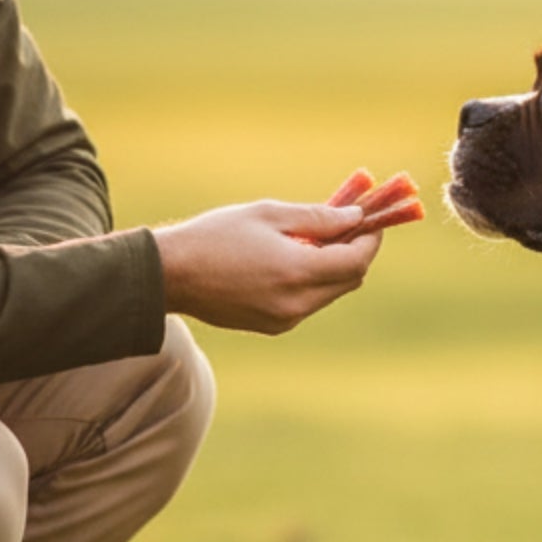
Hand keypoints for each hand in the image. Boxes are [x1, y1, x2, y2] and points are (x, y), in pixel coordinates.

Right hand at [153, 199, 381, 333]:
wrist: (170, 275)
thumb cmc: (216, 236)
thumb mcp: (269, 215)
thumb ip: (318, 218)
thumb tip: (356, 219)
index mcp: (297, 271)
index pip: (357, 260)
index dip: (371, 239)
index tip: (371, 218)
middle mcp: (296, 302)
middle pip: (349, 280)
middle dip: (355, 252)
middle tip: (349, 225)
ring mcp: (285, 319)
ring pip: (330, 292)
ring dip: (333, 267)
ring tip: (316, 238)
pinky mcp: (272, 326)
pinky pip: (307, 303)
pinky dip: (311, 281)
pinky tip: (292, 259)